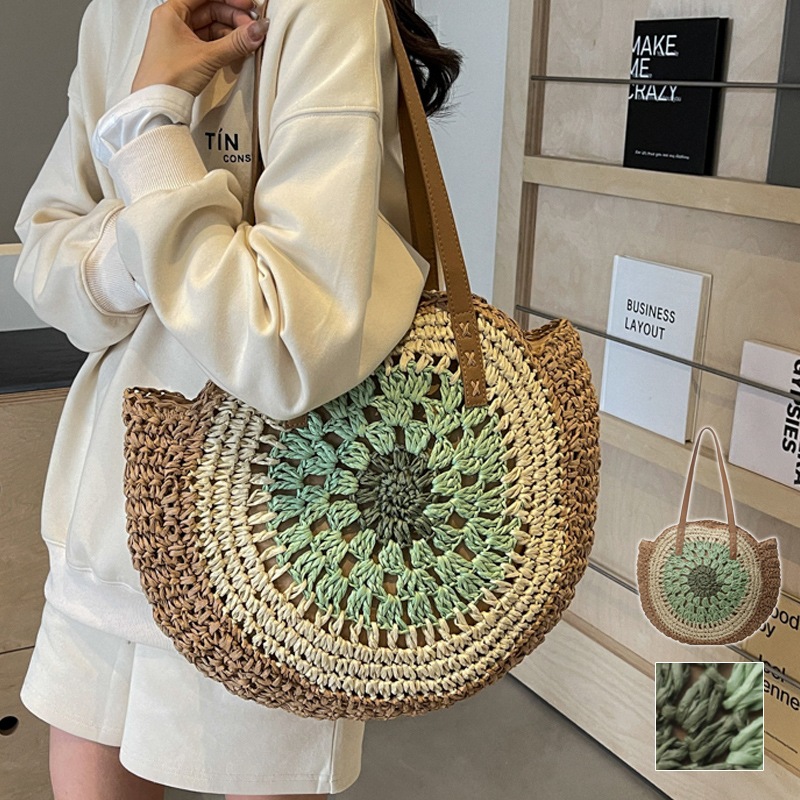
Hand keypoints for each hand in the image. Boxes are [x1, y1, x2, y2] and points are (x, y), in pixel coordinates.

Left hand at [132, 0, 268, 95]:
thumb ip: (236, 42)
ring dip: (231, 32)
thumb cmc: (166, 78)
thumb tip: (256, 30)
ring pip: (211, 27)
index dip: (228, 0)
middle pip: (210, 10)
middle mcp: (174, 22)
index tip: (247, 5)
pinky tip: (236, 50)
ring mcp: (180, 39)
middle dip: (233, 17)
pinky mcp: (186, 55)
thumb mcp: (207, 57)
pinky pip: (209, 42)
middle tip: (251, 26)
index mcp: (171, 12)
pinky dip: (224, 45)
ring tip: (247, 40)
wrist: (157, 105)